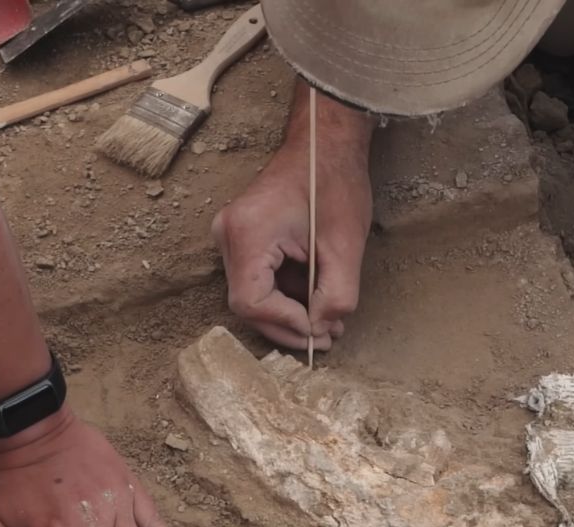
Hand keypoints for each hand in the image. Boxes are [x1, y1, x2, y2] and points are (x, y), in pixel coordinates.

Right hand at [212, 86, 372, 350]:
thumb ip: (337, 295)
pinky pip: (258, 279)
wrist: (323, 142)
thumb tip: (323, 330)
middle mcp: (228, 236)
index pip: (251, 302)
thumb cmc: (334, 183)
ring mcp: (231, 236)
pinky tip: (315, 299)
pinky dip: (286, 295)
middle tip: (326, 337)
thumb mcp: (346, 246)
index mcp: (248, 233)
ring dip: (290, 313)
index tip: (319, 331)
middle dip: (288, 325)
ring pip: (253, 295)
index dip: (286, 324)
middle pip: (247, 304)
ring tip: (327, 322)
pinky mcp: (242, 237)